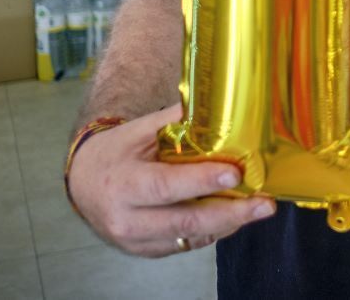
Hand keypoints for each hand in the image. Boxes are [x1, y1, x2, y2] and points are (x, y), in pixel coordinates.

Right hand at [67, 105, 275, 256]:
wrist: (84, 183)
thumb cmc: (118, 151)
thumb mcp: (140, 130)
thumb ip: (178, 118)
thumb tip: (222, 98)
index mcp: (122, 183)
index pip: (164, 186)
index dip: (200, 182)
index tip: (234, 174)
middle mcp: (126, 218)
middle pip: (185, 221)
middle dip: (230, 213)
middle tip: (265, 203)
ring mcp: (137, 240)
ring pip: (191, 237)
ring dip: (230, 223)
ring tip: (260, 208)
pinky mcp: (148, 251)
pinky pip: (189, 244)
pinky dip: (215, 230)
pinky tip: (236, 215)